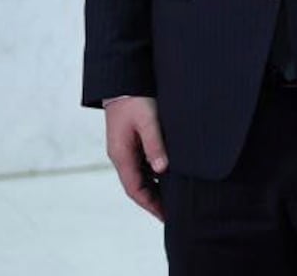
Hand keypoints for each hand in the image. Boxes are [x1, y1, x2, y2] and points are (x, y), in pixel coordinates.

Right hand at [103, 96, 167, 220]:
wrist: (123, 81)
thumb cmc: (135, 99)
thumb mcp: (148, 121)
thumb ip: (154, 144)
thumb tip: (162, 170)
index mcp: (121, 154)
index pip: (134, 188)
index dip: (150, 204)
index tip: (165, 215)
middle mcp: (121, 155)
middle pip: (137, 185)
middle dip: (153, 200)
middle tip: (173, 211)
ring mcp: (126, 148)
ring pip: (140, 174)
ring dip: (155, 187)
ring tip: (174, 196)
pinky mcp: (132, 140)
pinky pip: (143, 163)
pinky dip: (155, 173)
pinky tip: (169, 174)